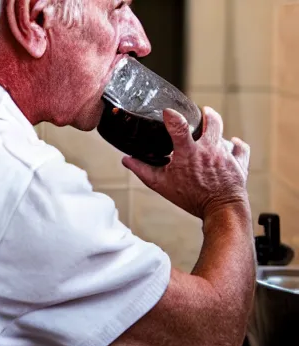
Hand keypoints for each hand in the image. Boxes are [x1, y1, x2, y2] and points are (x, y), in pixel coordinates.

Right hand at [122, 107, 249, 218]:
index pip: (178, 125)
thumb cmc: (191, 198)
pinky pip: (241, 148)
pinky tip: (232, 143)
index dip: (172, 115)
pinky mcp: (239, 163)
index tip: (168, 112)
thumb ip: (143, 170)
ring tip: (211, 132)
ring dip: (217, 131)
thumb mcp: (161, 185)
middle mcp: (209, 150)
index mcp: (188, 153)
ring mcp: (226, 155)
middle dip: (207, 114)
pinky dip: (236, 144)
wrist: (220, 211)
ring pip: (224, 134)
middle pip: (212, 121)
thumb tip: (127, 160)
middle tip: (202, 113)